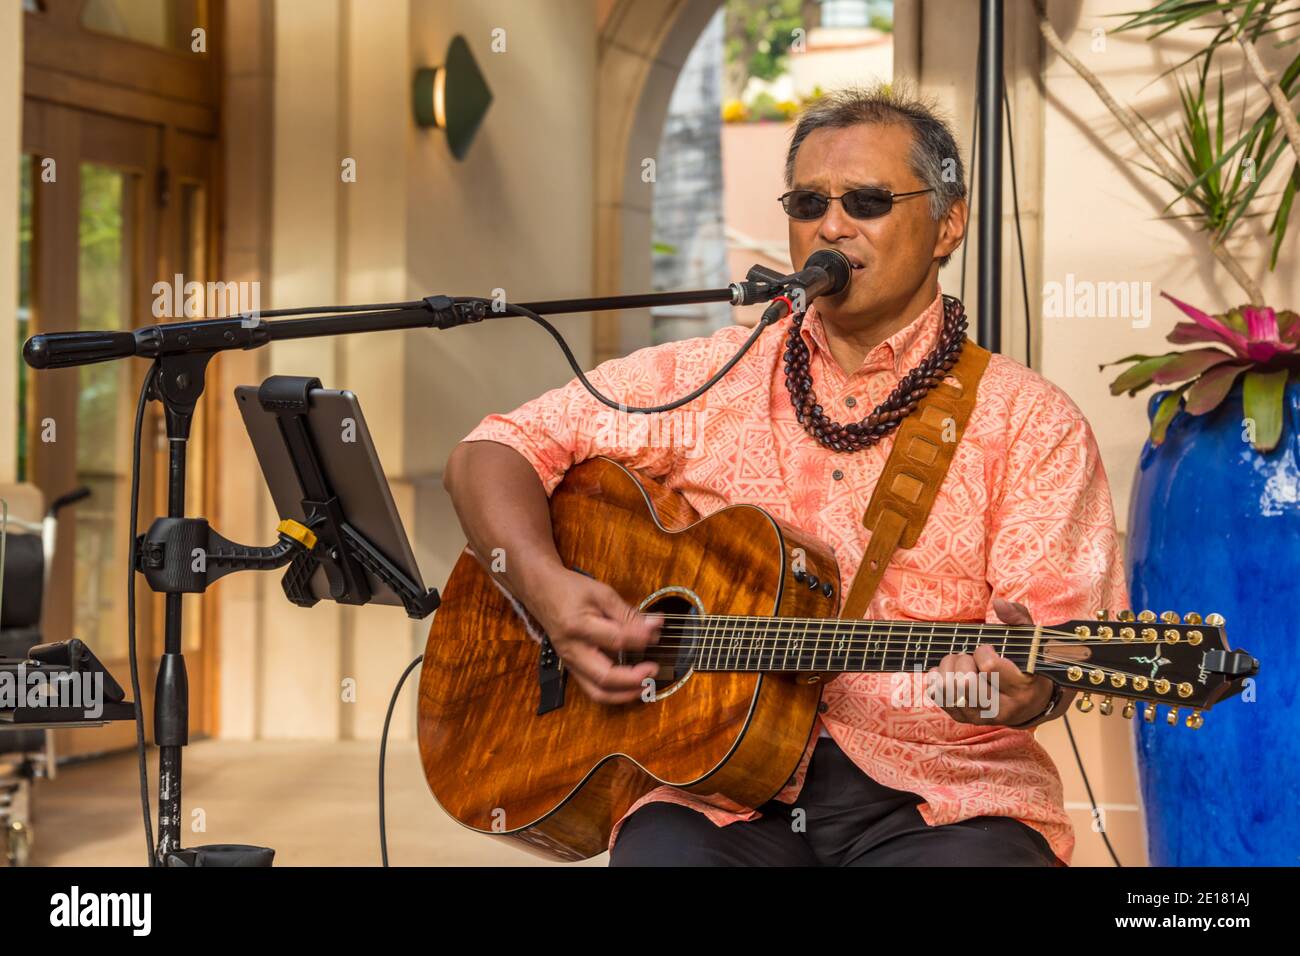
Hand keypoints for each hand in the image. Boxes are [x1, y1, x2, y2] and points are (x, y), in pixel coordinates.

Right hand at [528, 566, 661, 704]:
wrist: (541, 592)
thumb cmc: (570, 590)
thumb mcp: (601, 593)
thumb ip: (628, 613)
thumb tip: (654, 626)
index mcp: (578, 627)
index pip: (616, 640)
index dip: (640, 638)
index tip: (656, 632)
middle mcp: (572, 651)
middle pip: (604, 677)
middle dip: (633, 679)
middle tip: (654, 669)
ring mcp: (571, 663)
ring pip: (597, 692)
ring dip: (625, 694)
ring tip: (646, 686)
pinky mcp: (573, 668)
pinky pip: (593, 689)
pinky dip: (614, 693)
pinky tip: (632, 687)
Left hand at [928, 598, 1065, 726]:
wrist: (1031, 702)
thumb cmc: (1027, 663)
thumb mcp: (1030, 638)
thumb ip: (1017, 617)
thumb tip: (998, 603)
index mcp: (1022, 688)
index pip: (989, 667)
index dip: (982, 651)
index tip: (986, 647)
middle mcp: (1002, 708)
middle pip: (965, 683)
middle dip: (961, 660)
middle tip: (967, 655)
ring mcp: (982, 717)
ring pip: (949, 692)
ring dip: (947, 669)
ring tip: (957, 661)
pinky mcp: (965, 719)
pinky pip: (938, 698)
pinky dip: (936, 679)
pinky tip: (945, 671)